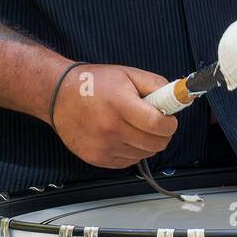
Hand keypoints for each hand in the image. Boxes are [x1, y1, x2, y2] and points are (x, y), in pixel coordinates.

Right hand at [52, 63, 177, 168]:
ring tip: (133, 127)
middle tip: (155, 123)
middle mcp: (112, 129)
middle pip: (156, 144)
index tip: (169, 119)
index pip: (159, 125)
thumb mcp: (127, 74)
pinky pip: (129, 162)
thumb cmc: (93, 84)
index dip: (170, 123)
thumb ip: (155, 85)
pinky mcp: (98, 159)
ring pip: (144, 154)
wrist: (58, 96)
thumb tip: (178, 97)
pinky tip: (121, 136)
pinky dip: (132, 151)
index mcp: (120, 105)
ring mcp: (104, 147)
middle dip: (162, 134)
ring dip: (146, 143)